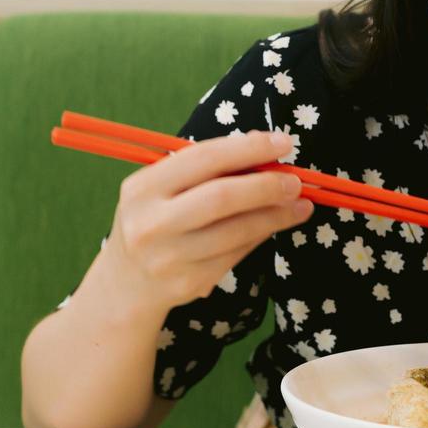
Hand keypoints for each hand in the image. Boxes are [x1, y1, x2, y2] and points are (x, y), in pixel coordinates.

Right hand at [103, 129, 312, 315]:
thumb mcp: (161, 189)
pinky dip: (261, 235)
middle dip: (267, 186)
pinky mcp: (190, 283)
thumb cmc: (155, 220)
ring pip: (236, 231)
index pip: (203, 158)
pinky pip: (237, 254)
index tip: (283, 143)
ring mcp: (170, 258)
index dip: (248, 148)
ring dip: (276, 216)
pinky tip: (276, 224)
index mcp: (143, 188)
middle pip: (221, 197)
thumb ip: (205, 170)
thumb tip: (266, 150)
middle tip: (295, 182)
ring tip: (300, 205)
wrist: (127, 284)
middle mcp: (151, 223)